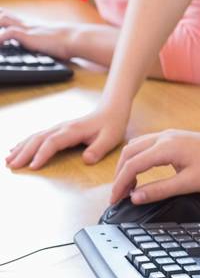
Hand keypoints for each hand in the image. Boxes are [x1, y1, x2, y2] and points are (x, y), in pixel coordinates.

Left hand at [0, 11, 72, 59]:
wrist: (73, 39)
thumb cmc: (65, 41)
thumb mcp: (49, 40)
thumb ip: (40, 40)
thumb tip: (40, 45)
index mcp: (30, 25)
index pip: (10, 17)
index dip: (0, 15)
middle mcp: (26, 24)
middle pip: (4, 15)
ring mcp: (26, 28)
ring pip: (3, 20)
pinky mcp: (27, 35)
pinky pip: (8, 33)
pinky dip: (0, 38)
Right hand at [6, 104, 127, 169]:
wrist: (111, 110)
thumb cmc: (111, 124)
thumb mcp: (110, 138)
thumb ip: (99, 149)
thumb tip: (87, 159)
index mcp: (73, 130)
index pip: (53, 142)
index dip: (42, 154)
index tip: (32, 167)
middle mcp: (63, 127)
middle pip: (39, 139)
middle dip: (24, 152)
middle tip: (11, 166)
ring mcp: (58, 128)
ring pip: (35, 136)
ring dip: (21, 148)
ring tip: (8, 159)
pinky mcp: (57, 130)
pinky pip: (38, 135)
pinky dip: (25, 142)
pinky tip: (16, 148)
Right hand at [110, 129, 199, 204]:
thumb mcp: (187, 184)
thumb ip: (159, 190)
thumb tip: (135, 198)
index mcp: (166, 147)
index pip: (132, 165)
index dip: (120, 184)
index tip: (115, 201)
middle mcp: (165, 136)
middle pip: (130, 152)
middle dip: (120, 174)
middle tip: (119, 195)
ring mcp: (171, 135)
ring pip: (137, 146)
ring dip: (128, 164)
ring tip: (128, 186)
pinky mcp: (176, 138)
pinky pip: (148, 145)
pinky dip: (139, 158)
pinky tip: (142, 173)